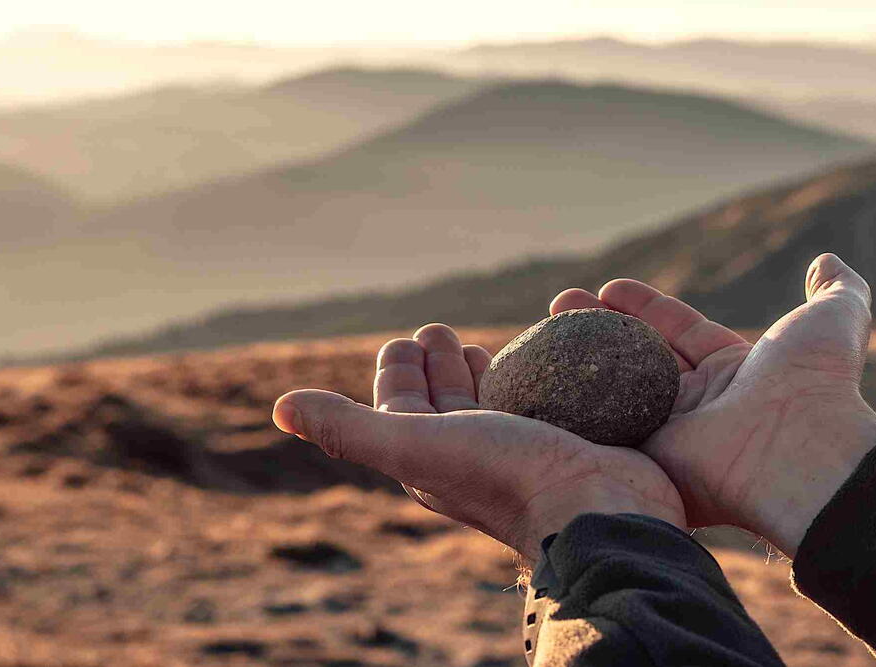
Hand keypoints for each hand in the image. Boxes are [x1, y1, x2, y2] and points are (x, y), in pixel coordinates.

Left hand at [272, 324, 685, 559]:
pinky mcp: (564, 438)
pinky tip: (544, 359)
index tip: (406, 339)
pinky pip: (539, 400)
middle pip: (445, 402)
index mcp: (432, 456)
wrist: (597, 512)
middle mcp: (473, 454)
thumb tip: (278, 407)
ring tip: (480, 345)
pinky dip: (533, 375)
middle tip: (437, 332)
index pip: (404, 405)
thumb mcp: (413, 447)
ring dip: (483, 370)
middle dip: (439, 366)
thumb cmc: (503, 477)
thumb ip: (348, 428)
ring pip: (493, 401)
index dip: (399, 372)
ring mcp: (522, 448)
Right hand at [551, 253, 875, 555]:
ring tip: (544, 323)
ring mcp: (671, 436)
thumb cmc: (815, 382)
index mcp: (737, 373)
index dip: (645, 308)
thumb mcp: (833, 319)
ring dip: (581, 358)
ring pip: (617, 390)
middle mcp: (701, 406)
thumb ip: (835, 288)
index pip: (680, 332)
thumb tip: (825, 261)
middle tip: (562, 303)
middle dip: (601, 328)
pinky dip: (575, 402)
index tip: (609, 287)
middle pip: (640, 359)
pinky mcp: (648, 460)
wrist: (799, 449)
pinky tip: (543, 368)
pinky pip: (605, 427)